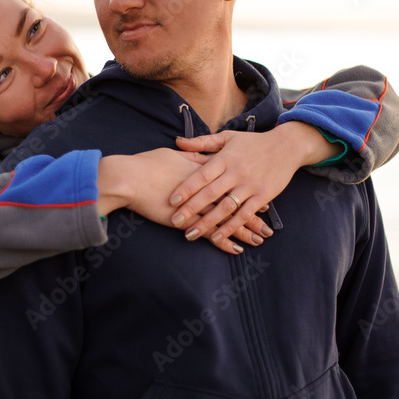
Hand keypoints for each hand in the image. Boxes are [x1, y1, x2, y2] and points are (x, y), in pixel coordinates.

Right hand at [97, 149, 266, 254]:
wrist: (129, 177)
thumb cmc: (147, 164)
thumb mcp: (172, 154)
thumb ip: (188, 153)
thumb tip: (196, 149)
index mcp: (204, 169)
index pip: (231, 179)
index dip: (246, 187)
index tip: (261, 193)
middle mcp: (206, 188)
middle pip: (236, 200)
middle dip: (253, 213)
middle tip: (269, 222)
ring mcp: (198, 205)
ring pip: (228, 219)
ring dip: (245, 231)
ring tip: (261, 239)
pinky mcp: (188, 220)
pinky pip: (211, 233)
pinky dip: (224, 242)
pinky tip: (237, 249)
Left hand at [169, 122, 338, 244]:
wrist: (287, 146)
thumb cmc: (253, 142)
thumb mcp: (227, 137)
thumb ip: (202, 142)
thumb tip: (177, 141)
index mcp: (226, 157)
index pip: (202, 174)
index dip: (187, 188)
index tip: (172, 201)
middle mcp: (237, 172)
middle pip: (211, 193)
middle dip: (191, 209)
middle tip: (175, 222)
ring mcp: (250, 185)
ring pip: (226, 207)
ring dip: (208, 222)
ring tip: (191, 234)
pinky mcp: (263, 196)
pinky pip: (245, 214)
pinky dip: (231, 227)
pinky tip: (217, 237)